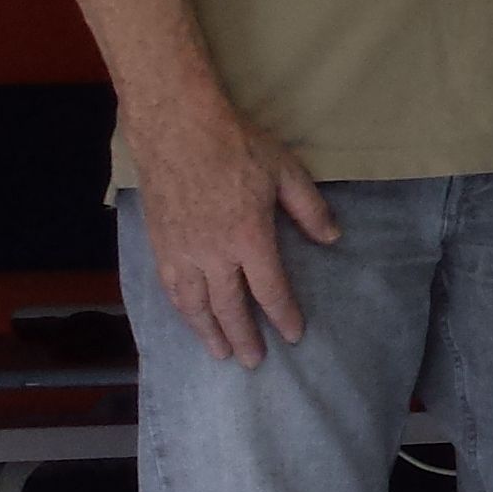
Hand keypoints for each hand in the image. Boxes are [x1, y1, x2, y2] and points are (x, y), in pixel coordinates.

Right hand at [134, 100, 340, 366]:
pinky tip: (189, 318)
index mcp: (249, 238)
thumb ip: (310, 209)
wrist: (177, 129)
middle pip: (230, 307)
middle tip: (256, 362)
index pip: (270, 289)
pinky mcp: (160, 244)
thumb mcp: (285, 171)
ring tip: (221, 353)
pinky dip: (181, 310)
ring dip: (209, 332)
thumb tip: (332, 238)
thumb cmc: (236, 146)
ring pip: (194, 305)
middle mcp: (213, 254)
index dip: (283, 315)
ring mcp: (182, 252)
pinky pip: (170, 288)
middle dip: (245, 337)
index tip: (293, 335)